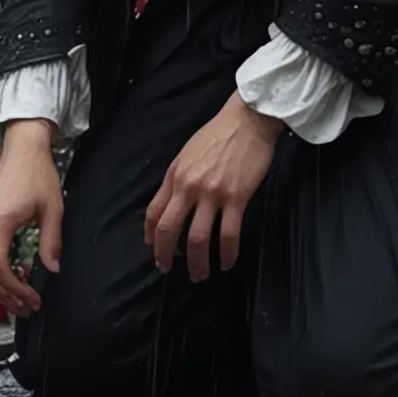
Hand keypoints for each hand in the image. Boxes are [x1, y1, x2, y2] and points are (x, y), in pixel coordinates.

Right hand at [0, 119, 62, 317]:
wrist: (23, 150)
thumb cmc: (39, 175)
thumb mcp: (53, 209)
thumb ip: (52, 242)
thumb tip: (53, 271)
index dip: (14, 289)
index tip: (34, 300)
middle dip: (4, 296)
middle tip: (27, 309)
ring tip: (18, 300)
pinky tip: (9, 279)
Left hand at [144, 93, 282, 279]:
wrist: (247, 121)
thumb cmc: (217, 135)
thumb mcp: (186, 154)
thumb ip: (177, 179)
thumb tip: (170, 204)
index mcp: (174, 176)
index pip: (154, 212)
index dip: (151, 235)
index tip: (153, 248)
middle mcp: (189, 186)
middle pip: (169, 228)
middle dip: (165, 254)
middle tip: (167, 270)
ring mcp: (212, 193)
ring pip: (197, 238)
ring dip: (197, 262)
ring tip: (200, 275)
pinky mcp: (236, 198)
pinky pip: (228, 234)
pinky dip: (226, 254)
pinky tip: (226, 263)